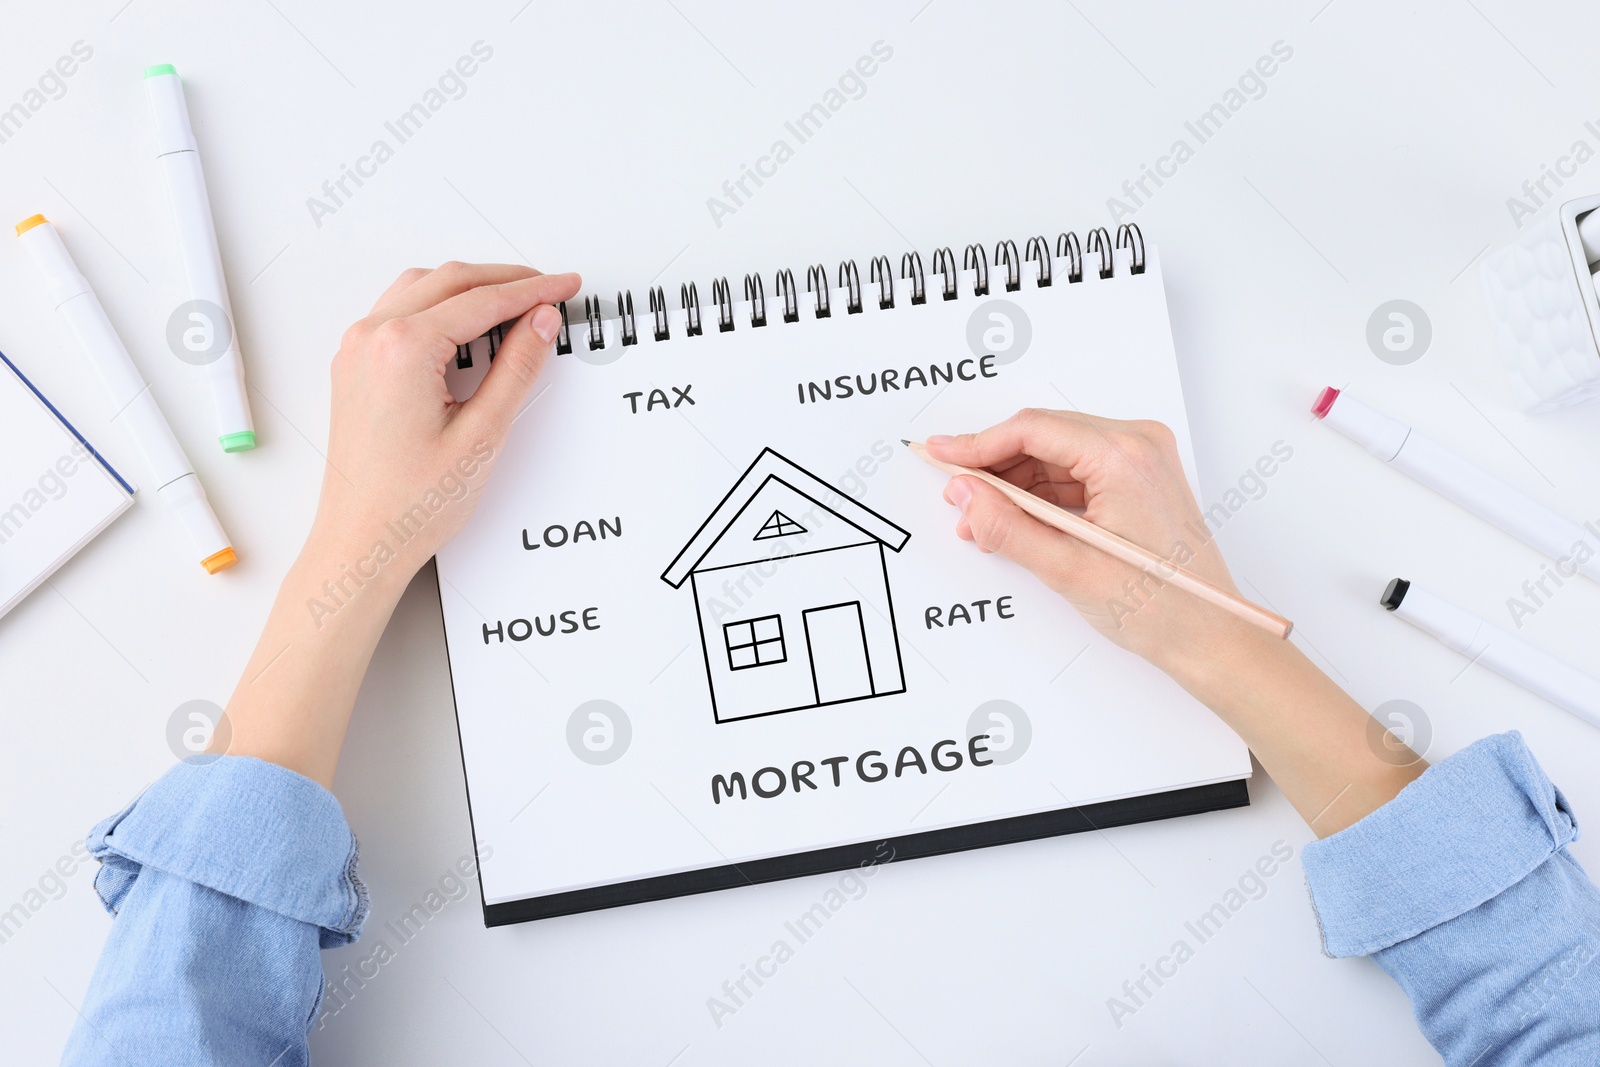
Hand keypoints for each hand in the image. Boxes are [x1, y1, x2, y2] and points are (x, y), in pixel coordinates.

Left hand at [315, 262, 581, 573]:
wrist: (362, 541)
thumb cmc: (409, 504)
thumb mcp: (483, 435)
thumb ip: (517, 369)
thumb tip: (539, 323)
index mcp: (402, 349)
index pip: (482, 301)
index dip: (533, 290)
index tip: (565, 286)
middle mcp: (372, 339)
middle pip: (450, 282)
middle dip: (506, 280)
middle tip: (549, 289)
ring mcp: (358, 350)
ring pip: (422, 289)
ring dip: (470, 288)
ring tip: (515, 303)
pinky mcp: (355, 366)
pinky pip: (399, 311)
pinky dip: (440, 305)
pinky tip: (467, 324)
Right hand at [926, 407, 1425, 835]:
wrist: (1211, 635)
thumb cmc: (1161, 607)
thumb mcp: (1068, 569)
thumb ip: (1007, 527)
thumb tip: (966, 495)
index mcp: (1124, 456)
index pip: (1032, 429)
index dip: (977, 443)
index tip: (940, 454)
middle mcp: (1137, 445)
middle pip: (1042, 436)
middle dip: (993, 466)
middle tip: (955, 493)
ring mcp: (1140, 459)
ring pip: (1055, 454)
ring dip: (1014, 483)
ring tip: (982, 521)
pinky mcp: (1137, 478)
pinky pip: (1074, 472)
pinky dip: (1041, 494)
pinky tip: (1015, 521)